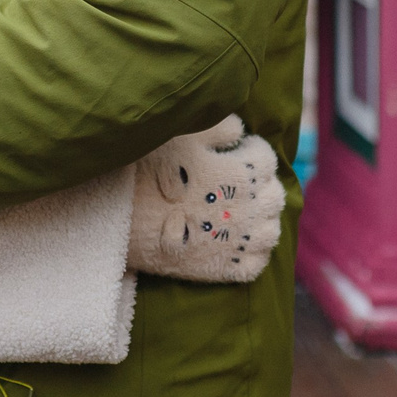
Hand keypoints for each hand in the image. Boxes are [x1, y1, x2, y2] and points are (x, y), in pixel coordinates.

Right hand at [128, 115, 284, 283]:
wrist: (121, 218)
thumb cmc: (149, 170)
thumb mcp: (184, 136)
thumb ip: (220, 128)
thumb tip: (240, 128)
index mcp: (242, 173)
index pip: (266, 158)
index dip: (254, 150)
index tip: (241, 148)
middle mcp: (248, 208)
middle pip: (275, 195)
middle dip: (264, 183)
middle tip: (245, 179)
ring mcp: (238, 242)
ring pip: (270, 231)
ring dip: (264, 219)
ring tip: (247, 212)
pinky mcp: (224, 269)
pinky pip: (256, 264)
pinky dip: (255, 254)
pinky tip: (241, 242)